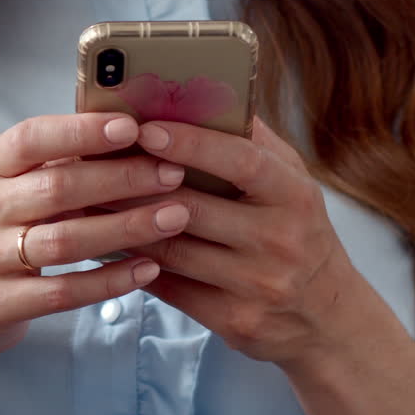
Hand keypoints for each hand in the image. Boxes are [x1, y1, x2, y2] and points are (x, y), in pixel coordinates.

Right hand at [0, 113, 193, 352]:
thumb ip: (59, 164)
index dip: (82, 131)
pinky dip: (110, 280)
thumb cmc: (3, 231)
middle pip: (58, 188)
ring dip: (126, 228)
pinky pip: (63, 292)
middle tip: (172, 173)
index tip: (132, 127)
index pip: (32, 138)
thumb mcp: (15, 189)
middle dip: (122, 178)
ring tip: (175, 217)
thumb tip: (135, 132)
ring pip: (65, 241)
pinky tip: (149, 269)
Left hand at [113, 116, 365, 368]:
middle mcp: (279, 239)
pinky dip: (134, 265)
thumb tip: (200, 95)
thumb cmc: (297, 232)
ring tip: (88, 200)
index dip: (190, 143)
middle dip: (137, 185)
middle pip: (193, 208)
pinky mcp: (234, 319)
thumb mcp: (291, 183)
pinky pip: (170, 289)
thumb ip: (252, 143)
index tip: (145, 128)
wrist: (326, 318)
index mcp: (293, 194)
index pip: (240, 161)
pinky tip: (109, 245)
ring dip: (124, 224)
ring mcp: (257, 284)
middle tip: (93, 163)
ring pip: (173, 250)